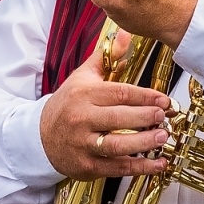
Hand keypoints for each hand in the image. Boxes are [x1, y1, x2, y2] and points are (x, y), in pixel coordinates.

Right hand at [38, 50, 172, 180]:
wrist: (39, 137)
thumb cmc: (67, 106)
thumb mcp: (82, 78)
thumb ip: (106, 57)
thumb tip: (125, 35)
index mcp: (83, 95)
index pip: (119, 94)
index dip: (145, 96)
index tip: (163, 99)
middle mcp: (82, 120)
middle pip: (118, 119)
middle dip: (145, 117)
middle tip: (164, 117)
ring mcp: (83, 144)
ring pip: (116, 145)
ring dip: (143, 143)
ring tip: (162, 137)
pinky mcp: (87, 166)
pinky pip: (116, 168)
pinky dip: (140, 167)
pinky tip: (158, 163)